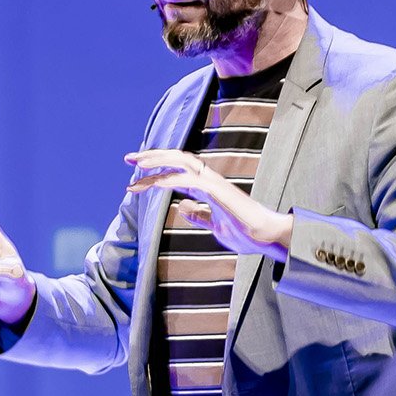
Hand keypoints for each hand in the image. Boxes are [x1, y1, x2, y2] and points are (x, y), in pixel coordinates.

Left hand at [125, 150, 292, 261]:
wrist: (267, 237)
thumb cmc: (246, 233)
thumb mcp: (214, 226)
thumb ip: (198, 215)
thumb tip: (181, 206)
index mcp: (208, 186)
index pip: (178, 171)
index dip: (156, 170)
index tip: (135, 179)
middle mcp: (210, 179)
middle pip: (177, 158)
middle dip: (152, 157)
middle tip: (128, 160)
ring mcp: (214, 183)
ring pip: (182, 162)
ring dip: (157, 161)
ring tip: (137, 164)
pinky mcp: (218, 191)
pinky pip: (189, 180)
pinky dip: (170, 179)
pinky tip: (154, 183)